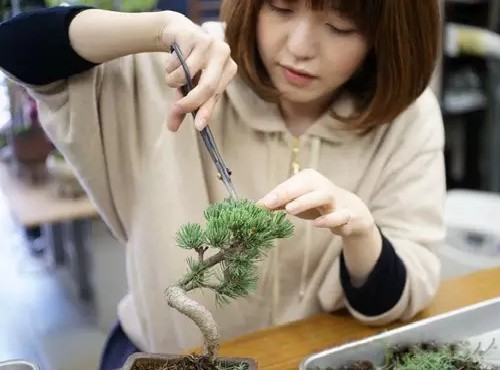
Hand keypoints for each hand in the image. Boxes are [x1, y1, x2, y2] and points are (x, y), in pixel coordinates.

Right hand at [160, 12, 237, 131]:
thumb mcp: (188, 88)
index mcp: (229, 69)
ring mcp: (209, 43)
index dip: (207, 111)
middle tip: (177, 109)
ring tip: (172, 76)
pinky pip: (174, 62)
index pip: (217, 95)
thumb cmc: (189, 65)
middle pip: (208, 86)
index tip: (199, 127)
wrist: (179, 33)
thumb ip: (183, 107)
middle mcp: (223, 55)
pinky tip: (172, 59)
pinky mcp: (192, 36)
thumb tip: (172, 129)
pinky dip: (168, 67)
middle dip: (190, 101)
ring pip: (185, 74)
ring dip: (172, 81)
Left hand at [257, 169, 374, 237]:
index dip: (275, 193)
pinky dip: (329, 219)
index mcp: (308, 179)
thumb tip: (257, 206)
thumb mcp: (296, 202)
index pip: (290, 184)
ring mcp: (335, 199)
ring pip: (322, 196)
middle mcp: (322, 185)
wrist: (350, 212)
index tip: (262, 204)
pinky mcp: (346, 214)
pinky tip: (317, 224)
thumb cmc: (316, 204)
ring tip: (290, 209)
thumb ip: (279, 203)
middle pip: (304, 185)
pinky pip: (339, 215)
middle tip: (270, 203)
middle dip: (286, 193)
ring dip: (305, 201)